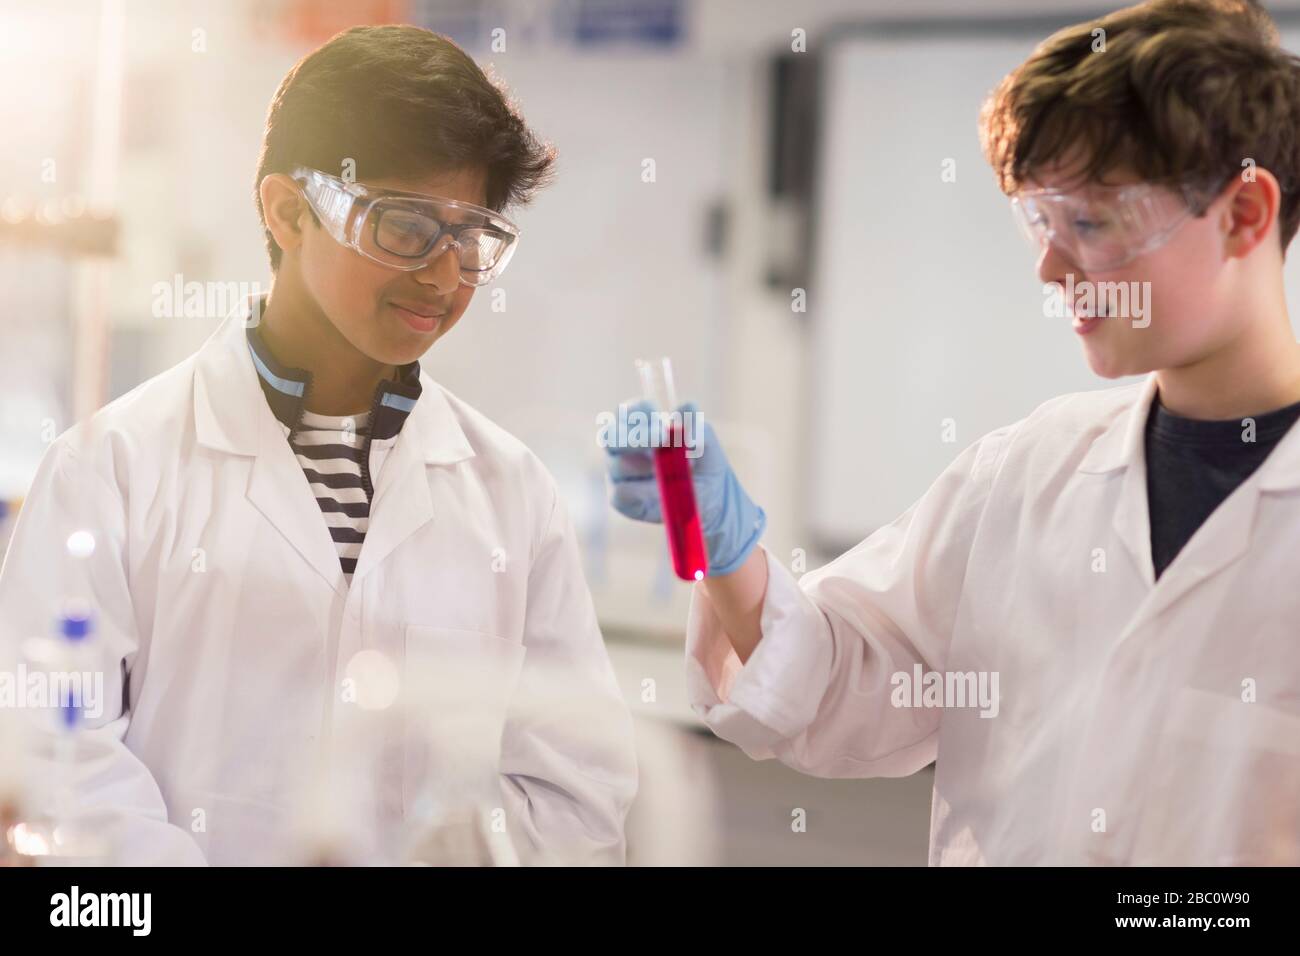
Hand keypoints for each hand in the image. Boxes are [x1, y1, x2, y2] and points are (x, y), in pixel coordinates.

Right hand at [602, 399, 764, 575]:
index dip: (642, 415)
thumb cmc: (702, 458)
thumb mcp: (706, 439)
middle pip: (609, 436)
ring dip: (649, 469)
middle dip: (633, 440)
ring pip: (618, 465)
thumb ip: (695, 425)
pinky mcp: (618, 497)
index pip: (629, 411)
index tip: (664, 428)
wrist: (710, 494)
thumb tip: (683, 423)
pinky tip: (664, 494)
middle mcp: (621, 444)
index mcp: (638, 423)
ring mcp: (616, 471)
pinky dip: (645, 492)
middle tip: (661, 442)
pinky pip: (623, 492)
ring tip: (679, 475)